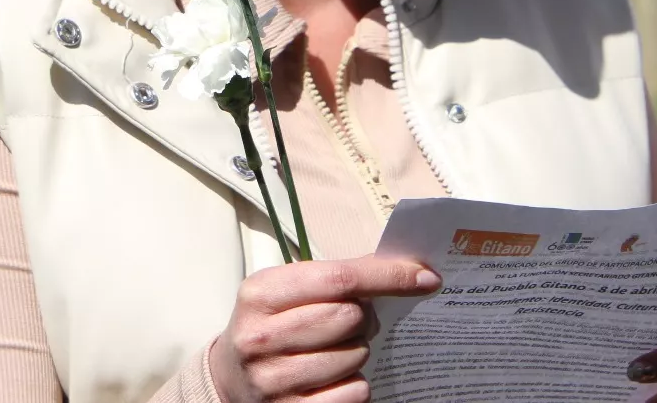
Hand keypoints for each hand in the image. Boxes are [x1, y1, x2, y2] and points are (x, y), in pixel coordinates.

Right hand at [209, 255, 441, 402]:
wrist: (231, 379)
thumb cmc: (273, 325)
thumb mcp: (288, 291)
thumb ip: (337, 276)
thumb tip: (406, 266)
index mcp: (261, 294)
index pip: (339, 278)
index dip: (388, 276)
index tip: (425, 276)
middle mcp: (261, 337)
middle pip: (349, 317)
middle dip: (365, 317)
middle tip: (354, 321)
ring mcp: (273, 380)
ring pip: (354, 356)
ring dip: (358, 352)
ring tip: (335, 350)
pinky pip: (355, 392)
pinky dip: (355, 384)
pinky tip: (334, 378)